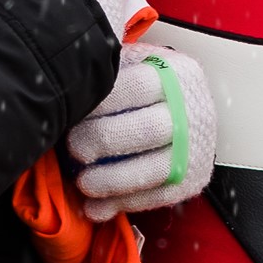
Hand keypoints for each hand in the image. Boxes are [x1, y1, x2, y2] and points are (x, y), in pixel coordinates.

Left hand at [68, 43, 216, 214]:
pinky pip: (156, 197)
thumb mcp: (135, 62)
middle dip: (102, 141)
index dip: (101, 102)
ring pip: (153, 169)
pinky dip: (121, 204)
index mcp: (177, 73)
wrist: (192, 110)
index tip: (73, 110)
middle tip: (73, 148)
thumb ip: (110, 61)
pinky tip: (95, 208)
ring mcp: (196, 148)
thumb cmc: (146, 86)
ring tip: (83, 181)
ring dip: (110, 180)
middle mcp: (193, 110)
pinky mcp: (192, 180)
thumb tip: (66, 54)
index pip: (137, 86)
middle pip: (146, 129)